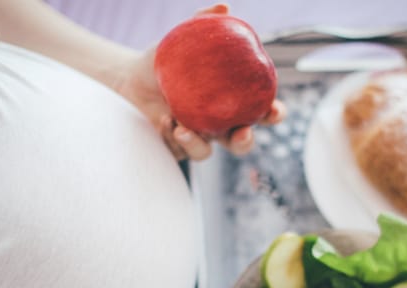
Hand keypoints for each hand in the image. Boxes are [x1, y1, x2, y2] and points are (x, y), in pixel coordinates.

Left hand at [116, 4, 285, 160]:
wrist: (132, 77)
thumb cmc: (167, 58)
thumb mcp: (183, 37)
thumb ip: (203, 21)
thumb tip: (224, 8)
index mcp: (232, 101)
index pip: (260, 110)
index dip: (273, 114)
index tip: (274, 110)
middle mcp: (219, 124)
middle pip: (241, 143)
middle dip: (245, 142)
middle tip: (242, 134)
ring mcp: (198, 138)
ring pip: (207, 154)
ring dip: (197, 144)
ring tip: (181, 127)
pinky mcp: (176, 147)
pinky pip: (179, 149)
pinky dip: (171, 137)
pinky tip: (164, 120)